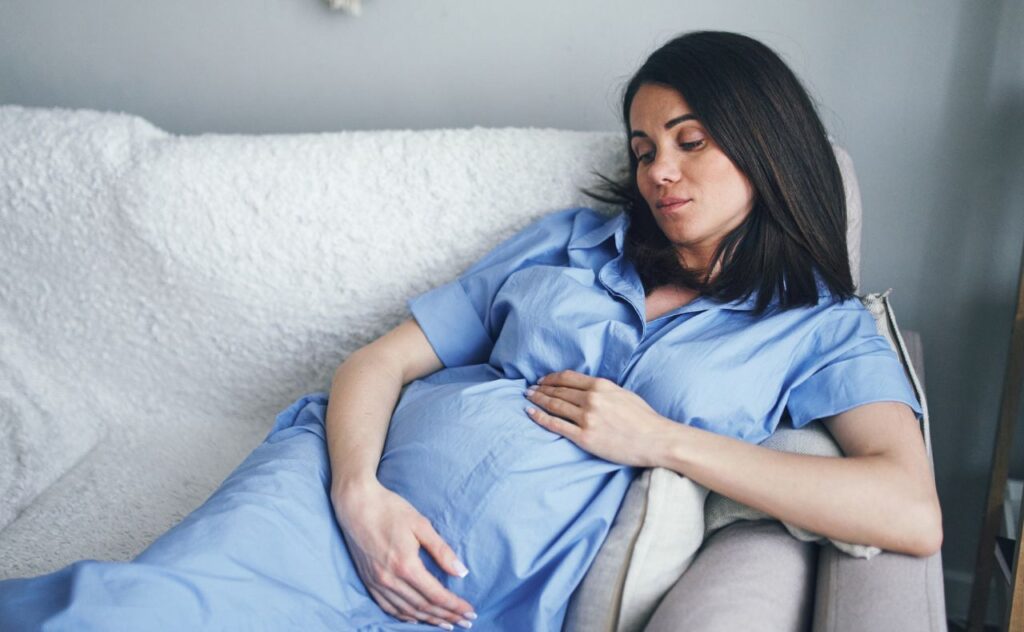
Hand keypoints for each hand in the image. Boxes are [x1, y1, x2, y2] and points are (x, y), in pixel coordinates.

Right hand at [331, 480, 476, 628]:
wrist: (356, 504)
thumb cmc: (390, 509)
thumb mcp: (421, 525)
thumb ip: (442, 551)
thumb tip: (461, 572)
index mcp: (406, 565)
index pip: (436, 595)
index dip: (455, 606)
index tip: (470, 612)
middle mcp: (390, 579)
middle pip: (424, 607)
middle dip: (447, 616)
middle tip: (466, 622)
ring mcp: (377, 582)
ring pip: (407, 611)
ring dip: (429, 620)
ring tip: (447, 624)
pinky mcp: (368, 580)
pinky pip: (387, 606)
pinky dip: (404, 616)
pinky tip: (416, 619)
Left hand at [524, 370, 674, 467]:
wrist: (656, 440)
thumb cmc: (644, 418)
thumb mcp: (623, 393)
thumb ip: (603, 389)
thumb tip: (587, 388)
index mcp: (601, 386)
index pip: (567, 378)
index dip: (551, 378)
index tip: (542, 380)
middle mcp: (591, 399)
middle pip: (558, 391)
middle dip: (541, 389)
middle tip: (529, 389)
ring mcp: (587, 418)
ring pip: (554, 406)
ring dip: (538, 400)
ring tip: (528, 398)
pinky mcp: (585, 437)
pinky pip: (556, 425)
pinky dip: (540, 418)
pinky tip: (531, 413)